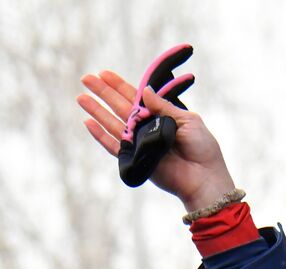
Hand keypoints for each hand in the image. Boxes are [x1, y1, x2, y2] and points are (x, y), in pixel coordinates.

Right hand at [78, 70, 236, 210]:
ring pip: (113, 123)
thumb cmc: (202, 148)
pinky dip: (100, 135)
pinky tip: (87, 122)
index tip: (104, 74)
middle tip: (86, 78)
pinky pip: (113, 146)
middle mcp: (148, 128)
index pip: (137, 97)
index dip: (120, 86)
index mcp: (162, 116)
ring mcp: (140, 143)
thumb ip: (164, 107)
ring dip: (97, 110)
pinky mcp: (135, 159)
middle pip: (120, 107)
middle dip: (103, 93)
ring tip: (81, 97)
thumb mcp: (188, 121)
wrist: (204, 177)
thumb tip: (144, 91)